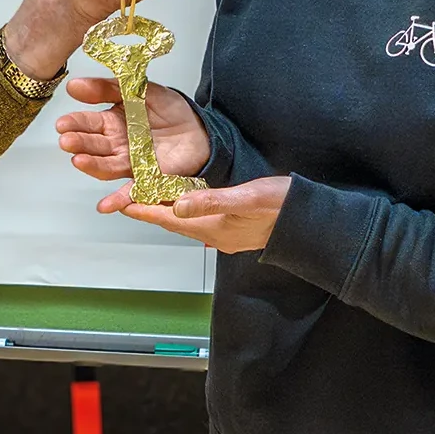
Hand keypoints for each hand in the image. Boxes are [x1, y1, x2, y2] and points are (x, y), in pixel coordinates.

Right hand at [56, 78, 210, 201]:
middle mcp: (117, 145)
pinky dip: (118, 200)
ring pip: (106, 166)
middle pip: (93, 145)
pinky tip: (106, 205)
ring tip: (79, 160)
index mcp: (113, 122)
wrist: (200, 130)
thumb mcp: (140, 89)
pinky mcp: (146, 178)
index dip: (74, 123)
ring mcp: (130, 163)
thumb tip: (76, 85)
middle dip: (78, 143)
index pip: (88, 123)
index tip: (62, 123)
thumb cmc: (171, 110)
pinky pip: (131, 191)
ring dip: (91, 165)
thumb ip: (109, 88)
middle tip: (67, 141)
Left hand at [98, 177, 292, 253]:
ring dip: (168, 210)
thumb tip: (177, 205)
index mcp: (214, 228)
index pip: (169, 219)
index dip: (144, 210)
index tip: (121, 204)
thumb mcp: (246, 198)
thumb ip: (211, 202)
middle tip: (128, 198)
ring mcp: (227, 234)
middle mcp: (216, 235)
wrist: (312, 223)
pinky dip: (187, 210)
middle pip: (174, 222)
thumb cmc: (282, 206)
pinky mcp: (236, 229)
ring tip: (150, 198)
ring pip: (187, 222)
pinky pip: (202, 221)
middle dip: (151, 210)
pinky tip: (186, 203)